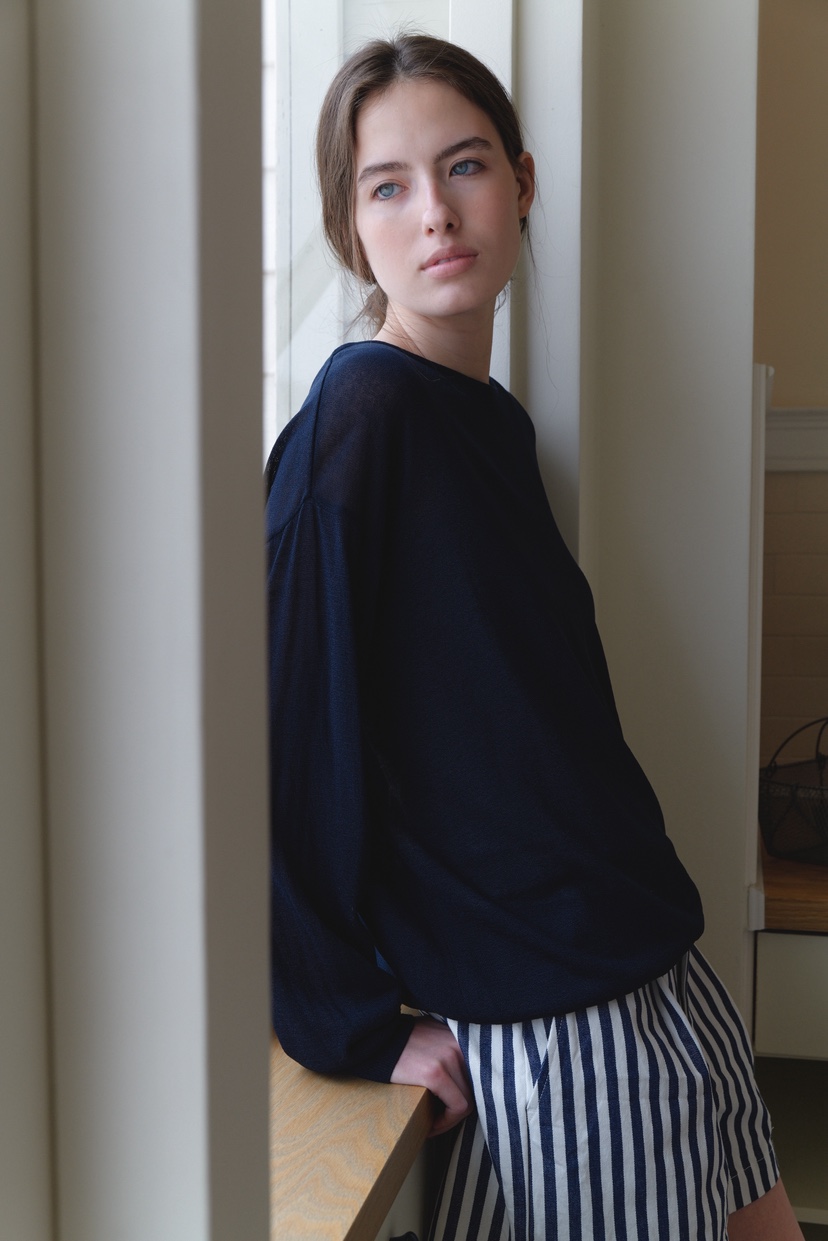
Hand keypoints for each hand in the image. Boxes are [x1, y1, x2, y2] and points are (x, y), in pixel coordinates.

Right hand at [390, 1018, 473, 1136]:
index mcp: (459, 1036)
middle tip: (438, 1121)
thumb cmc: (398, 1042)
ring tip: (431, 1124)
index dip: (463, 1096)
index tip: (447, 1109)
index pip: (476, 1075)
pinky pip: (456, 1108)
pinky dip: (445, 1122)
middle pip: (473, 1090)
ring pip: (467, 1102)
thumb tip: (461, 1078)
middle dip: (455, 1110)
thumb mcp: (431, 1036)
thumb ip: (449, 1049)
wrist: (373, 1039)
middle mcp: (458, 1044)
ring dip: (449, 1119)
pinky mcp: (436, 1073)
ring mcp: (449, 1057)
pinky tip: (428, 1126)